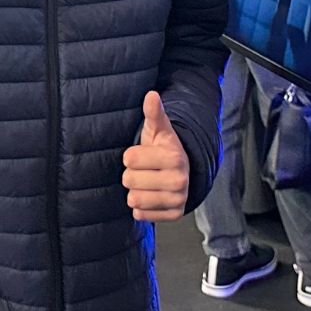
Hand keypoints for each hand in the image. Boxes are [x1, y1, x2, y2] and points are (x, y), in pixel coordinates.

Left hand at [122, 91, 189, 221]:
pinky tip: (149, 196)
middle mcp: (179, 180)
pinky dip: (141, 208)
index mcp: (174, 157)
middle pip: (129, 181)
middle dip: (131, 175)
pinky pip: (142, 215)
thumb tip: (151, 95)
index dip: (130, 156)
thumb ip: (153, 113)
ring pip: (134, 200)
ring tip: (146, 183)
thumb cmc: (162, 148)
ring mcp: (178, 200)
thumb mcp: (157, 129)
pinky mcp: (174, 215)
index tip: (140, 154)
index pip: (130, 159)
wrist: (181, 170)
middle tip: (144, 170)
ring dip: (135, 192)